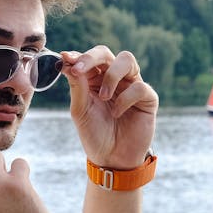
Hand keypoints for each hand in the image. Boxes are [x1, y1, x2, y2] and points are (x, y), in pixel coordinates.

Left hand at [61, 46, 157, 168]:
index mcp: (94, 79)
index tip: (65, 58)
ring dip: (111, 75)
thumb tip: (66, 61)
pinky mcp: (147, 98)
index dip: (77, 55)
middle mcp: (113, 78)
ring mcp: (131, 85)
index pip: (87, 58)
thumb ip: (76, 86)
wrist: (112, 159)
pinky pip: (139, 87)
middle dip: (91, 58)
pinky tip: (117, 113)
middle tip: (78, 69)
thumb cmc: (94, 134)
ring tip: (103, 96)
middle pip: (105, 53)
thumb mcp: (80, 110)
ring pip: (126, 60)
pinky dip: (125, 99)